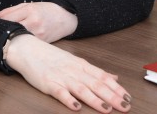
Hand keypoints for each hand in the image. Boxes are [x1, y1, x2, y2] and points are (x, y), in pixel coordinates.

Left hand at [0, 2, 77, 42]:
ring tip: (2, 40)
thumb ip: (10, 11)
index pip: (7, 18)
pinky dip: (18, 45)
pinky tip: (14, 44)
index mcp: (30, 11)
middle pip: (11, 30)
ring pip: (17, 40)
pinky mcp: (41, 44)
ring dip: (8, 40)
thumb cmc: (46, 10)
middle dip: (0, 33)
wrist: (66, 18)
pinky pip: (25, 45)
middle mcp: (34, 24)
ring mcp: (38, 35)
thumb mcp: (28, 5)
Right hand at [6, 34, 131, 112]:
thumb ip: (95, 71)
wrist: (28, 49)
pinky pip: (60, 93)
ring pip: (81, 89)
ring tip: (106, 109)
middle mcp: (74, 71)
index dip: (116, 88)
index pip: (102, 77)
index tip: (128, 97)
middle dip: (112, 96)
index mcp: (81, 65)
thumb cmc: (52, 57)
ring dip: (95, 100)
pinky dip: (68, 100)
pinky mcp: (48, 83)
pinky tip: (76, 107)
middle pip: (96, 84)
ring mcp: (61, 77)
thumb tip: (114, 77)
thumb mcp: (75, 61)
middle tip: (125, 107)